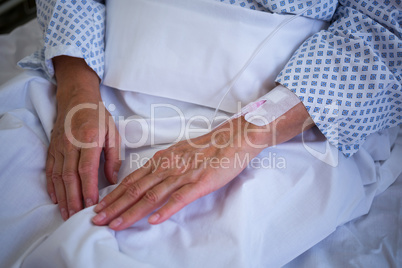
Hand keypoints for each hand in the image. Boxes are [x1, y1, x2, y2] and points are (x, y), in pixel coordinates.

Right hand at [46, 56, 120, 219]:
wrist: (76, 98)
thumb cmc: (98, 115)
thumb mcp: (112, 132)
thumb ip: (113, 157)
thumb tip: (113, 179)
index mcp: (88, 140)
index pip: (86, 169)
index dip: (88, 189)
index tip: (92, 205)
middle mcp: (70, 145)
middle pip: (69, 177)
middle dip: (74, 199)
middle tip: (77, 217)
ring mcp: (59, 147)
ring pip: (57, 176)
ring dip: (62, 197)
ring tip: (67, 214)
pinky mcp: (52, 149)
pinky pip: (50, 170)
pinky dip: (52, 186)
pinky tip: (55, 198)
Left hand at [91, 102, 313, 229]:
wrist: (233, 138)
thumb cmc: (207, 147)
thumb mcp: (179, 154)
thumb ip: (163, 167)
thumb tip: (147, 181)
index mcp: (161, 160)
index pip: (131, 180)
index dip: (113, 196)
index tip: (99, 208)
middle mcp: (167, 167)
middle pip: (135, 189)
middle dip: (114, 206)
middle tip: (96, 221)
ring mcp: (183, 174)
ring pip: (152, 195)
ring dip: (131, 211)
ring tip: (115, 224)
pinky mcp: (200, 182)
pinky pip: (180, 198)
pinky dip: (165, 210)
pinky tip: (154, 221)